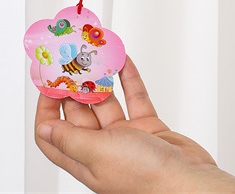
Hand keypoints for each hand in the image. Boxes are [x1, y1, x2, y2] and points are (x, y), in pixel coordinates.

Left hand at [34, 56, 234, 193]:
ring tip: (94, 53)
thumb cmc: (145, 178)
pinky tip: (122, 60)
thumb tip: (43, 129)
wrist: (191, 185)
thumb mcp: (98, 153)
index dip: (47, 108)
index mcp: (84, 159)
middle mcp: (103, 148)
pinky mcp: (150, 130)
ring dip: (101, 77)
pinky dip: (128, 78)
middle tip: (70, 57)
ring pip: (107, 101)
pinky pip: (135, 99)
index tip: (48, 80)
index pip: (53, 134)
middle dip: (73, 84)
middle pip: (79, 112)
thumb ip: (70, 138)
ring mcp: (127, 138)